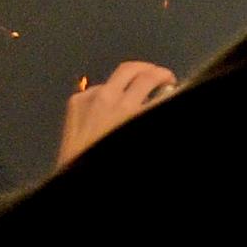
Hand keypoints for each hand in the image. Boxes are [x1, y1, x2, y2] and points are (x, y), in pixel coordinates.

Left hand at [56, 61, 175, 167]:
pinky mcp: (75, 103)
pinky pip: (97, 89)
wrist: (78, 178)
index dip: (166, 76)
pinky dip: (108, 93)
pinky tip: (110, 106)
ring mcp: (89, 99)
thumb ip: (154, 115)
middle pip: (133, 69)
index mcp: (130, 110)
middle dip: (150, 69)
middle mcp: (109, 99)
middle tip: (159, 76)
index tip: (172, 81)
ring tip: (136, 90)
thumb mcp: (143, 138)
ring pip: (115, 77)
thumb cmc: (113, 164)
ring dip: (129, 80)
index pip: (153, 78)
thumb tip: (165, 98)